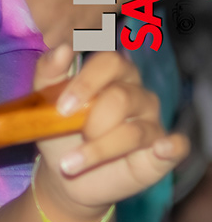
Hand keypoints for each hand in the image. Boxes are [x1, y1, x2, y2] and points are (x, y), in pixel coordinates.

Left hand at [32, 45, 184, 221]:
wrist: (64, 172)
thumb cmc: (59, 132)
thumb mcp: (45, 104)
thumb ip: (49, 73)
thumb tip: (64, 49)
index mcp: (113, 75)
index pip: (110, 62)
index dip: (86, 83)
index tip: (63, 108)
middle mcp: (138, 95)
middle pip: (121, 97)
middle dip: (91, 121)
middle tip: (74, 135)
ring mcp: (153, 123)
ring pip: (134, 131)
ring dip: (98, 150)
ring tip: (71, 164)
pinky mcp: (162, 153)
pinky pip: (177, 147)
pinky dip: (171, 147)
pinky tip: (160, 149)